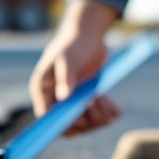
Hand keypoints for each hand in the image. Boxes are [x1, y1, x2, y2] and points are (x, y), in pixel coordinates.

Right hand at [28, 0, 121, 135]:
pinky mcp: (86, 100)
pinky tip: (114, 108)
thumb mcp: (68, 58)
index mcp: (43, 90)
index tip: (80, 118)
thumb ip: (65, 78)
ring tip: (102, 99)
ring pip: (85, 123)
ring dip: (98, 117)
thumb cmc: (73, 43)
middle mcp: (55, 99)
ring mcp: (72, 101)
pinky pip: (97, 116)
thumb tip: (63, 97)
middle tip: (95, 102)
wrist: (88, 34)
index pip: (47, 117)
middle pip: (68, 125)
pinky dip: (107, 113)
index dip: (62, 123)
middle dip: (84, 120)